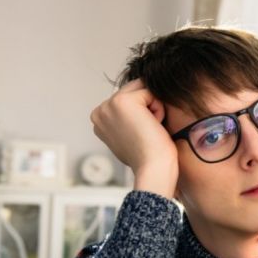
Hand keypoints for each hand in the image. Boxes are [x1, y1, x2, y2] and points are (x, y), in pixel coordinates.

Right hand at [90, 79, 177, 197]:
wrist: (153, 168)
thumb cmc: (147, 157)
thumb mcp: (130, 136)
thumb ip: (127, 119)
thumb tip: (137, 111)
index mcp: (99, 119)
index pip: (128, 97)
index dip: (143, 113)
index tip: (140, 135)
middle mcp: (100, 110)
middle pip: (135, 89)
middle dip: (148, 108)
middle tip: (146, 132)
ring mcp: (108, 105)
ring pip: (143, 90)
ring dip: (153, 108)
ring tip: (148, 129)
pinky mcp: (123, 101)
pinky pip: (151, 93)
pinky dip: (158, 109)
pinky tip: (152, 126)